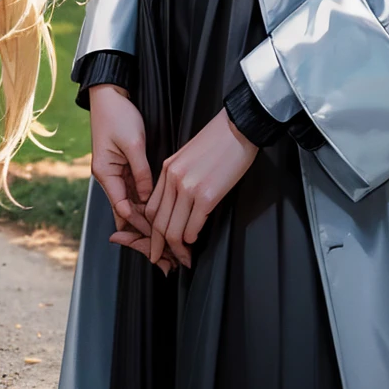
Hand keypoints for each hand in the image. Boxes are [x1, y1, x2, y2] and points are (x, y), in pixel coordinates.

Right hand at [90, 84, 154, 247]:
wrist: (109, 94)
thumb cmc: (118, 115)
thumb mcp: (132, 143)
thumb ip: (141, 172)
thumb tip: (148, 198)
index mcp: (105, 173)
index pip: (124, 210)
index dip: (142, 227)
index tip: (161, 241)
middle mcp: (108, 178)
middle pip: (126, 215)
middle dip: (144, 235)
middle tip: (165, 256)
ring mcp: (116, 174)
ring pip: (131, 208)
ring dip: (146, 225)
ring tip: (166, 244)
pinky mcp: (124, 168)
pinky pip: (134, 194)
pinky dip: (145, 208)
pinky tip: (159, 219)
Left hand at [142, 107, 257, 270]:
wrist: (237, 128)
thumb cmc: (216, 143)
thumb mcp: (186, 157)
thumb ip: (177, 178)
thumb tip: (177, 205)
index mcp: (167, 170)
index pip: (151, 208)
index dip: (152, 231)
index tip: (157, 243)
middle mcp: (173, 179)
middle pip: (158, 222)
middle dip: (159, 246)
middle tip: (163, 260)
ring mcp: (189, 188)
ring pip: (173, 229)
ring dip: (177, 248)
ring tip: (184, 258)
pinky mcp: (207, 195)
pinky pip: (193, 225)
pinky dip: (192, 238)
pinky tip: (195, 242)